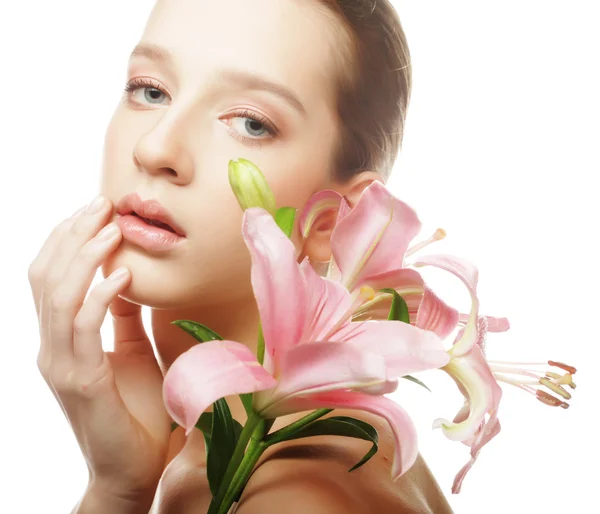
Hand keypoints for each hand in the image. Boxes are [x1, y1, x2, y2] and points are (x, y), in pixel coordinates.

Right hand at [28, 195, 171, 499]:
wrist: (131, 469)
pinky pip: (84, 328)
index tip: (97, 209)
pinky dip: (101, 296)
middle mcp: (51, 347)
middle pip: (47, 276)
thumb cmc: (134, 411)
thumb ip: (122, 317)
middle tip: (101, 204)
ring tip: (110, 228)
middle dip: (72, 235)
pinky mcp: (81, 382)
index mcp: (61, 339)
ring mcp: (61, 364)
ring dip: (84, 256)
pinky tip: (124, 276)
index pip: (50, 276)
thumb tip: (126, 277)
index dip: (68, 238)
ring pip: (58, 296)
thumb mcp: (130, 351)